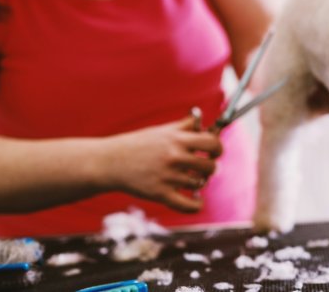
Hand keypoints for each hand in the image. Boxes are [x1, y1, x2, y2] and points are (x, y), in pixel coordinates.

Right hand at [100, 114, 222, 212]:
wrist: (110, 162)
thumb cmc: (138, 144)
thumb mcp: (162, 130)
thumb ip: (186, 126)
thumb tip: (206, 123)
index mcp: (177, 139)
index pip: (212, 143)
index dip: (217, 148)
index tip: (214, 152)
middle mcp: (175, 157)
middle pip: (210, 166)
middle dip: (210, 168)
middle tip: (204, 168)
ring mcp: (168, 177)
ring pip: (199, 184)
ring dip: (199, 183)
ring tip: (192, 179)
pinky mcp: (160, 194)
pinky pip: (188, 205)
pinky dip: (197, 206)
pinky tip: (198, 202)